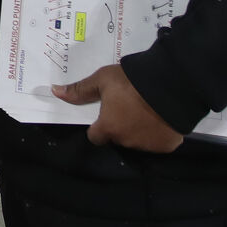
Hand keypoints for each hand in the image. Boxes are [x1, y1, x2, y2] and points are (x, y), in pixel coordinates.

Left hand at [50, 65, 184, 152]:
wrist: (171, 84)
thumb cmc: (132, 82)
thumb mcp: (103, 80)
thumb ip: (80, 90)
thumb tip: (55, 91)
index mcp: (108, 128)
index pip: (95, 136)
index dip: (99, 126)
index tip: (107, 114)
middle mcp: (126, 141)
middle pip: (117, 138)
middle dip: (121, 127)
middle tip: (130, 107)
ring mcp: (147, 146)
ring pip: (137, 141)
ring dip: (138, 130)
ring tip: (147, 110)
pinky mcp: (166, 146)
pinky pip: (158, 142)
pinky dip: (158, 134)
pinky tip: (161, 118)